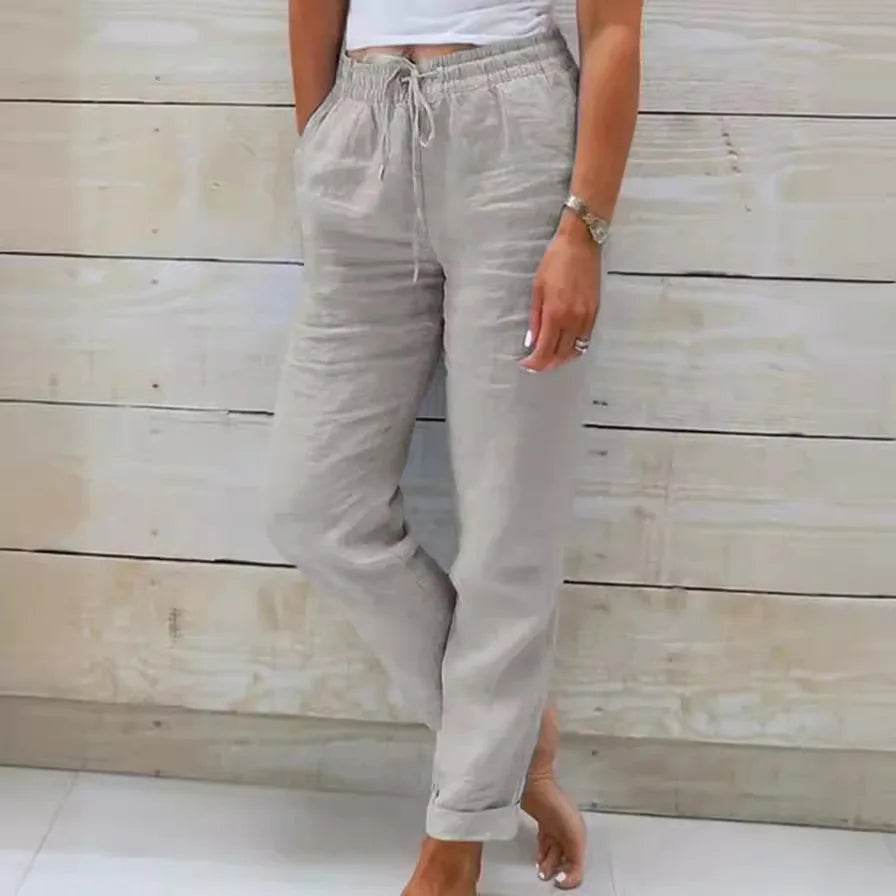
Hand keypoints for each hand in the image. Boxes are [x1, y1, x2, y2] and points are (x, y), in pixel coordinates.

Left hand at [520, 211, 600, 372]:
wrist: (581, 244)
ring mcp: (587, 317)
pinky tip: (565, 345)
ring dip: (561, 358)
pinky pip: (585, 339)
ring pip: (576, 350)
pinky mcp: (595, 312)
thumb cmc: (555, 261)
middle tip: (535, 364)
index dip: (534, 363)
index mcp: (556, 314)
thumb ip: (535, 318)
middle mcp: (573, 320)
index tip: (525, 364)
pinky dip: (574, 347)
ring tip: (549, 357)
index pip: (545, 350)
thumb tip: (532, 340)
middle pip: (561, 355)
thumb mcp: (537, 289)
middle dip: (547, 364)